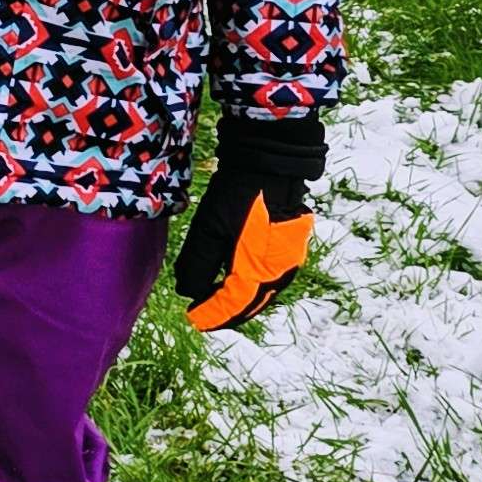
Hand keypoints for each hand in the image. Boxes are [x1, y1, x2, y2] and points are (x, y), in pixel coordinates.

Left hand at [175, 117, 323, 332]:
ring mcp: (290, 259)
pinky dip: (253, 285)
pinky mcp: (291, 247)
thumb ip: (198, 265)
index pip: (233, 303)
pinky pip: (271, 277)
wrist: (272, 163)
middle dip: (227, 312)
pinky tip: (238, 281)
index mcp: (260, 269)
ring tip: (217, 302)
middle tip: (204, 316)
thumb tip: (189, 292)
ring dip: (241, 300)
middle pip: (251, 302)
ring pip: (263, 291)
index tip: (194, 318)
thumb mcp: (209, 229)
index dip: (212, 314)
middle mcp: (281, 271)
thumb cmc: (239, 195)